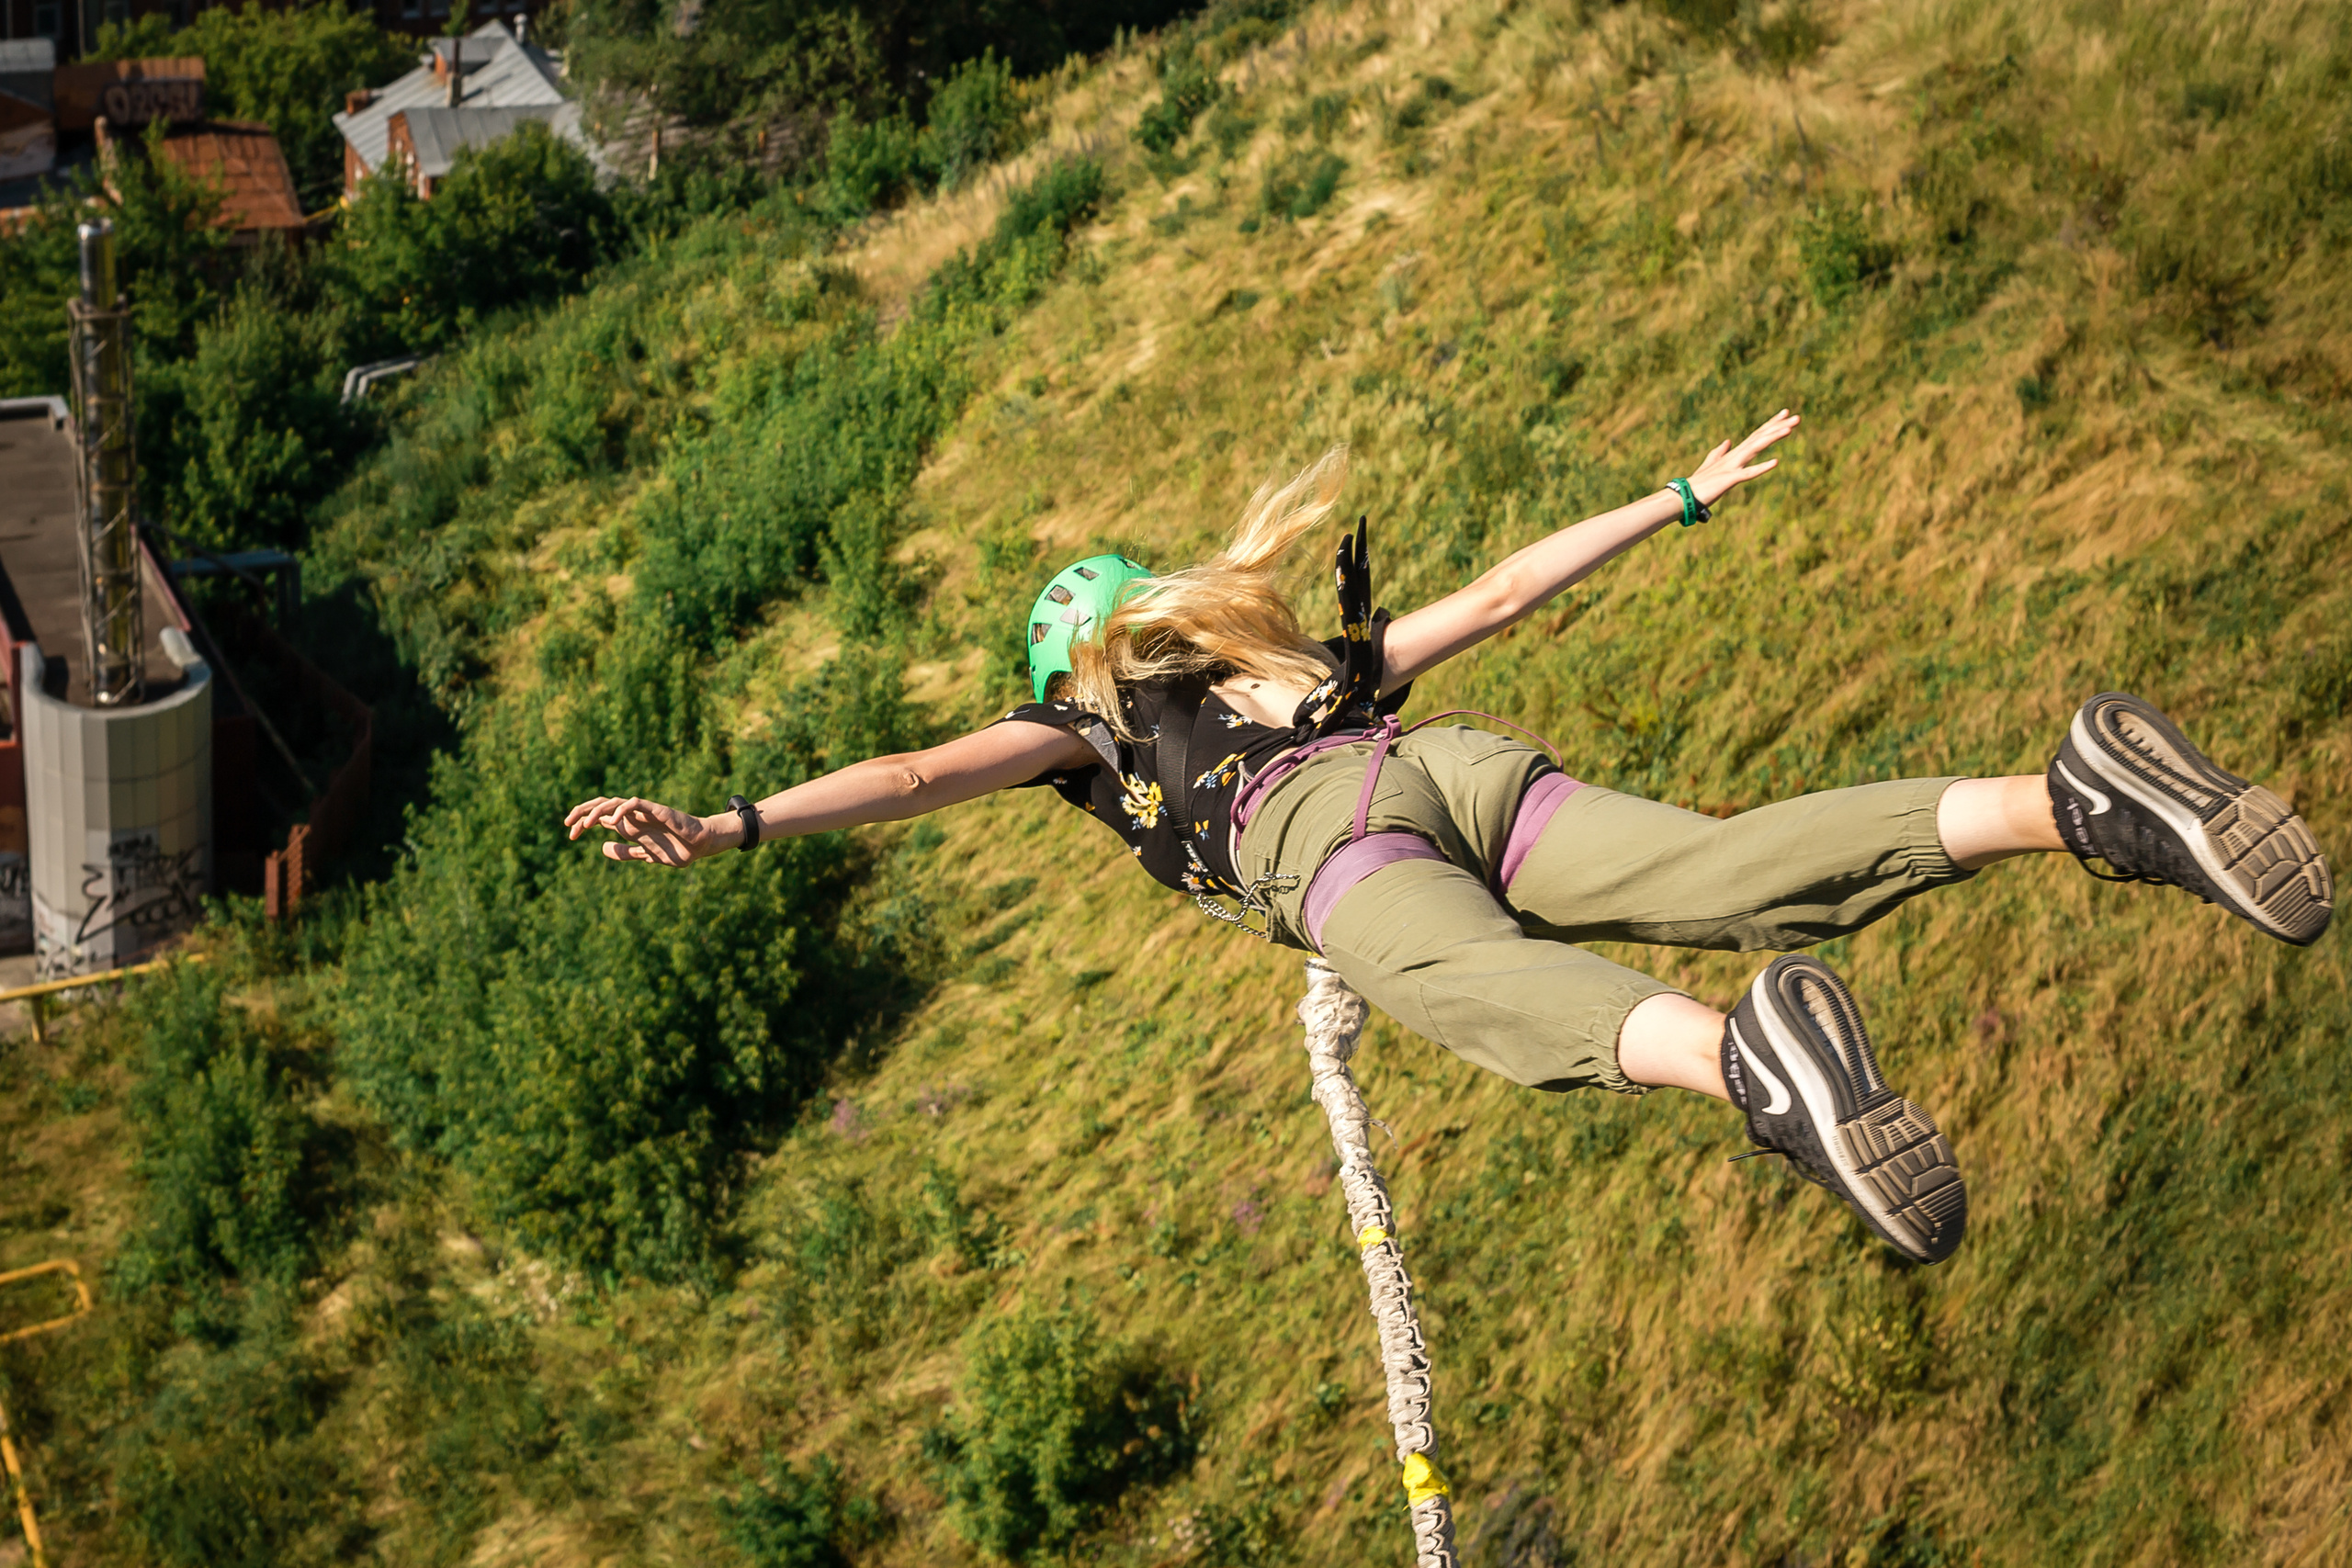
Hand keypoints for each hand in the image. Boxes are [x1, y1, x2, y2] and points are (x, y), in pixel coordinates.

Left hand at [564, 795, 729, 865]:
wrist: (700, 845)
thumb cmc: (676, 849)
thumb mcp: (644, 855)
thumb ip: (624, 852)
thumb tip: (601, 847)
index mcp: (629, 826)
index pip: (600, 816)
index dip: (582, 821)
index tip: (571, 835)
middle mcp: (632, 817)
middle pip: (601, 805)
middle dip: (582, 811)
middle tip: (567, 824)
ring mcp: (643, 812)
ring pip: (614, 802)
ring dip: (597, 811)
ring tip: (586, 824)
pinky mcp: (656, 810)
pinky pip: (634, 803)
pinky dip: (621, 809)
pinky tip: (612, 822)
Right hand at [1684, 407, 1800, 506]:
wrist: (1683, 496)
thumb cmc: (1697, 484)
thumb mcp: (1710, 466)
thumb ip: (1719, 453)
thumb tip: (1728, 441)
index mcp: (1733, 454)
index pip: (1756, 435)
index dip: (1772, 424)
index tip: (1786, 414)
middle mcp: (1734, 456)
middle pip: (1760, 438)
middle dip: (1778, 427)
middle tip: (1797, 417)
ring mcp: (1732, 467)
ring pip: (1755, 449)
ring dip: (1773, 438)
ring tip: (1789, 430)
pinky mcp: (1728, 480)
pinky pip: (1747, 473)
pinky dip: (1761, 467)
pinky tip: (1775, 462)